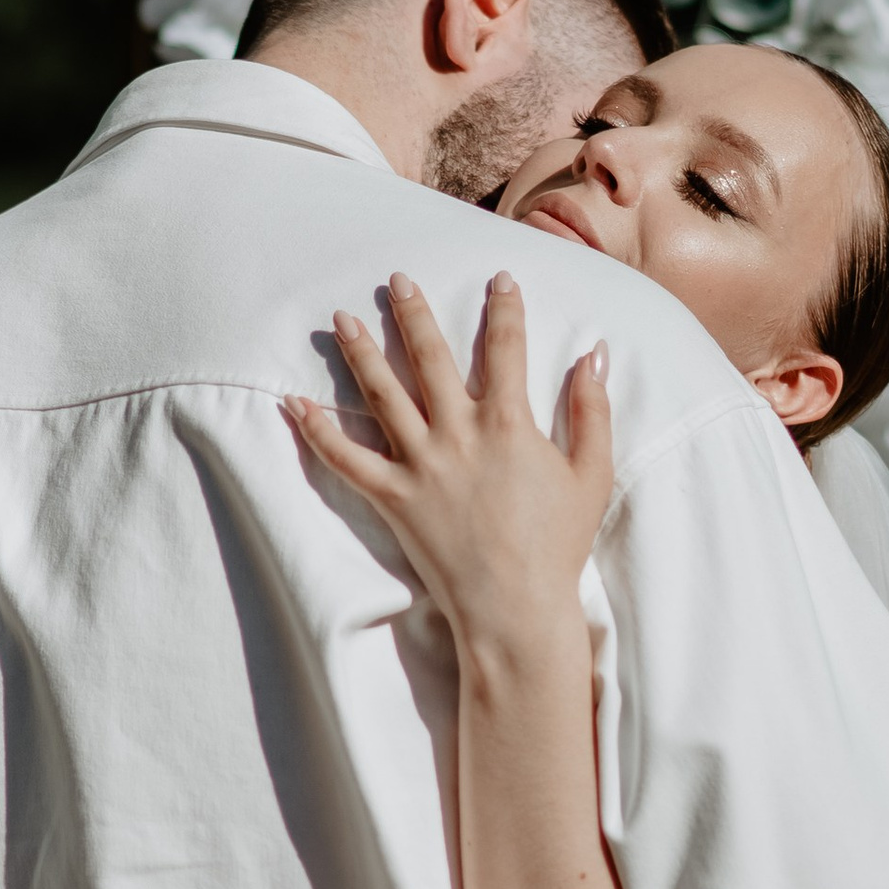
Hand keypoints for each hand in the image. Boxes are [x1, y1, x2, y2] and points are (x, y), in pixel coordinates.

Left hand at [285, 271, 612, 662]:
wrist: (515, 607)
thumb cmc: (558, 545)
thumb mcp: (592, 475)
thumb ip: (592, 412)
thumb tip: (595, 356)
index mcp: (508, 424)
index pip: (505, 349)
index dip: (504, 310)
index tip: (500, 280)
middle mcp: (458, 434)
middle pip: (430, 359)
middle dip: (414, 314)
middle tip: (397, 280)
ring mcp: (421, 465)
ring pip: (382, 396)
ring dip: (361, 353)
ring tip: (341, 320)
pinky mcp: (394, 497)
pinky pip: (346, 460)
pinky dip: (317, 432)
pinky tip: (293, 405)